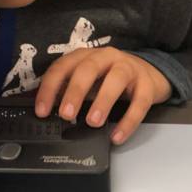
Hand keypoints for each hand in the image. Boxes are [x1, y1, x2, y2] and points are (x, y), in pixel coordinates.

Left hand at [35, 47, 171, 144]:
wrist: (150, 73)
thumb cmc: (111, 78)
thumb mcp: (87, 81)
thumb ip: (68, 91)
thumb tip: (47, 110)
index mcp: (86, 56)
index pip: (62, 67)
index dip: (50, 88)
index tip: (42, 110)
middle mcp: (106, 57)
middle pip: (88, 69)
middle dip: (75, 91)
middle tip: (65, 114)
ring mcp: (128, 68)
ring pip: (116, 80)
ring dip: (103, 101)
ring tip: (93, 122)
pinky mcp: (147, 84)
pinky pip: (140, 102)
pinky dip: (128, 121)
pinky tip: (117, 135)